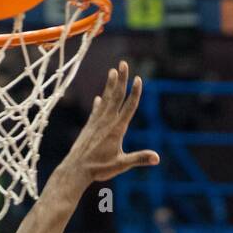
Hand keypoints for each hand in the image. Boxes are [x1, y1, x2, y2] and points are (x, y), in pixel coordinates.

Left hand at [65, 63, 158, 184]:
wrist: (75, 169)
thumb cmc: (99, 168)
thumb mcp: (121, 164)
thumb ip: (139, 158)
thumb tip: (157, 158)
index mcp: (116, 129)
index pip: (129, 107)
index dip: (135, 92)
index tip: (138, 79)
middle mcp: (106, 122)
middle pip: (116, 96)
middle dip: (121, 79)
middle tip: (124, 63)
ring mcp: (96, 123)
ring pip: (106, 100)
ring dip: (110, 85)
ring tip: (113, 71)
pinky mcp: (89, 127)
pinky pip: (96, 111)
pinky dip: (99, 103)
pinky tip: (99, 98)